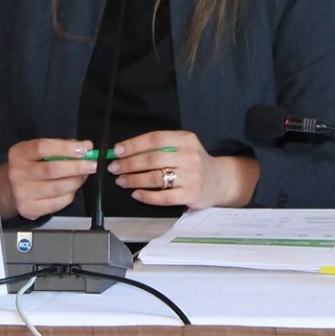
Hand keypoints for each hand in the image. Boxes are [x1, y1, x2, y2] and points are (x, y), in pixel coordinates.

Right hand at [0, 140, 97, 219]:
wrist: (10, 189)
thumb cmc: (30, 166)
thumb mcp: (39, 151)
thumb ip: (62, 147)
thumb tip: (86, 146)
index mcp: (18, 153)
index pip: (42, 147)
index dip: (65, 148)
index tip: (84, 148)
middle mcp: (17, 173)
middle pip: (51, 169)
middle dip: (77, 167)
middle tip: (92, 164)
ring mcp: (21, 193)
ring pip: (57, 188)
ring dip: (76, 181)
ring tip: (83, 176)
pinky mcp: (29, 209)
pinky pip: (57, 203)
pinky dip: (70, 195)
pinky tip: (72, 189)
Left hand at [110, 131, 258, 209]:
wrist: (220, 181)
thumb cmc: (193, 163)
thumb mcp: (183, 147)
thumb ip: (159, 147)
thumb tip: (124, 151)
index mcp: (186, 139)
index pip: (155, 139)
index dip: (133, 145)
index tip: (117, 151)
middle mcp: (190, 155)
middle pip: (152, 159)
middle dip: (129, 164)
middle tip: (114, 168)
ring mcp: (192, 176)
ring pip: (155, 178)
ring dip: (134, 179)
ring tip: (122, 181)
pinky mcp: (191, 194)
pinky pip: (163, 197)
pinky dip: (146, 196)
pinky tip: (136, 194)